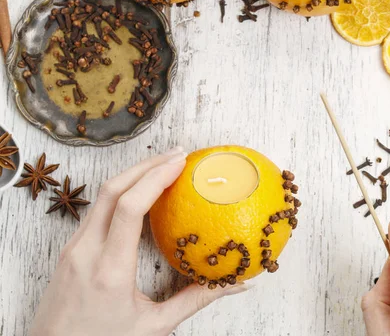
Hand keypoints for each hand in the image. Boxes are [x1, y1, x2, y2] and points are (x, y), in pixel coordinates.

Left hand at [29, 147, 251, 335]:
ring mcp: (73, 248)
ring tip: (163, 167)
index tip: (181, 163)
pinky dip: (120, 193)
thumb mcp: (153, 326)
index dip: (156, 178)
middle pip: (113, 189)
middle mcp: (86, 251)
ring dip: (133, 175)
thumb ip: (195, 301)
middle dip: (147, 165)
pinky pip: (96, 210)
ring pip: (101, 196)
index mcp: (110, 270)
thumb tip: (234, 284)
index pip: (130, 207)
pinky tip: (140, 193)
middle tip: (179, 155)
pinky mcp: (69, 250)